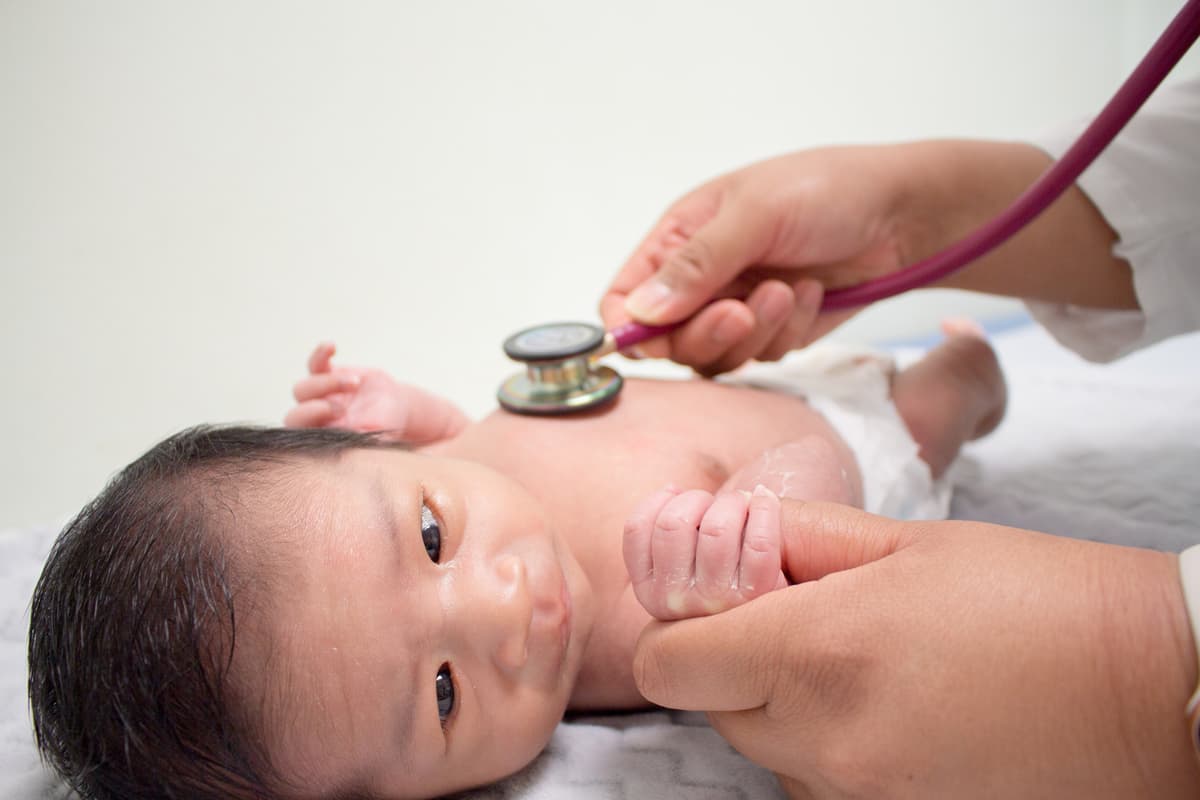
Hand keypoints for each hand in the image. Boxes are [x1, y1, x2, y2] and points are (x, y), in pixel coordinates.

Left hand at [284, 342, 468, 444]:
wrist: (393, 406)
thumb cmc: (385, 425)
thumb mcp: (379, 435)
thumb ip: (365, 441)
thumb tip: (354, 451)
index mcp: (322, 439)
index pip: (301, 439)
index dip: (313, 430)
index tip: (337, 423)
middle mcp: (314, 419)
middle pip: (294, 416)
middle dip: (314, 411)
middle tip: (342, 409)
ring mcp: (318, 396)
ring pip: (302, 389)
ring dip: (327, 385)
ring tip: (355, 383)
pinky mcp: (326, 374)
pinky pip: (314, 363)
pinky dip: (320, 354)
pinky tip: (331, 347)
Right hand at [600, 146, 908, 373]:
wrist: (906, 216)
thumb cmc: (831, 191)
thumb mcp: (756, 213)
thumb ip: (696, 263)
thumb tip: (639, 311)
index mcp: (680, 236)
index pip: (624, 295)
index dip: (630, 325)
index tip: (653, 338)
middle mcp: (702, 277)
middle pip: (667, 338)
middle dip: (705, 331)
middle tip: (740, 312)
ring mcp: (738, 307)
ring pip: (714, 355)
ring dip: (754, 331)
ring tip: (789, 291)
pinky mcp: (775, 332)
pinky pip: (761, 357)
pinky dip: (787, 332)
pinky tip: (812, 294)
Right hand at [624, 486, 786, 620]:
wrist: (760, 614)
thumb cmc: (716, 569)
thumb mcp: (678, 557)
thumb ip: (667, 527)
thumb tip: (672, 490)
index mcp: (647, 591)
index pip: (637, 528)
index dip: (660, 500)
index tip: (679, 497)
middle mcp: (674, 601)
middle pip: (674, 523)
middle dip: (696, 498)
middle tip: (714, 502)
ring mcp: (714, 601)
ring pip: (716, 529)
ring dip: (732, 501)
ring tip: (741, 502)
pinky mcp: (754, 596)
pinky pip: (759, 543)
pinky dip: (764, 509)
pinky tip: (762, 499)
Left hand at [633, 501, 1199, 798]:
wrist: (1146, 691)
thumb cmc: (1035, 600)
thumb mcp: (904, 542)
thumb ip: (797, 537)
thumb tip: (727, 533)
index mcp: (816, 653)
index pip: (669, 663)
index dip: (679, 621)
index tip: (716, 592)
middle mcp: (822, 742)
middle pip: (709, 706)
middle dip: (731, 657)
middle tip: (797, 612)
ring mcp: (856, 795)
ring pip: (761, 746)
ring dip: (781, 703)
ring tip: (862, 658)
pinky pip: (815, 778)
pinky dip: (827, 742)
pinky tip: (892, 705)